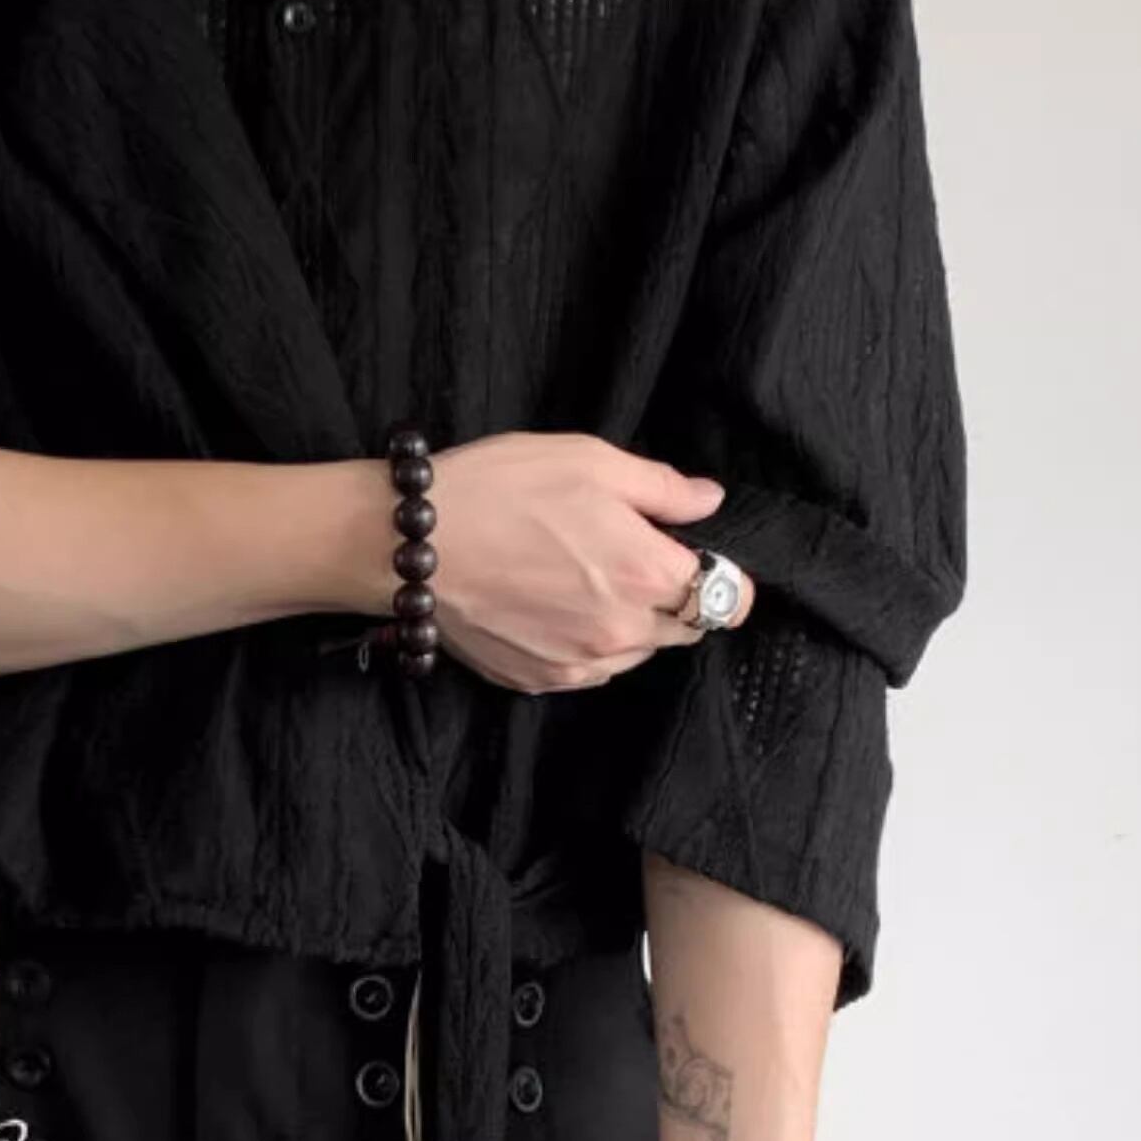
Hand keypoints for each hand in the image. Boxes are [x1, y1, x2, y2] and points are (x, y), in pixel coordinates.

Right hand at [424, 433, 754, 692]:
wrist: (411, 544)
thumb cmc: (499, 489)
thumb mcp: (591, 460)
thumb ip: (663, 488)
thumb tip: (709, 502)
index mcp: (648, 575)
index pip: (730, 598)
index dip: (721, 574)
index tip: (694, 555)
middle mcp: (623, 632)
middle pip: (687, 629)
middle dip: (674, 597)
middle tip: (626, 556)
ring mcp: (579, 664)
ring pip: (637, 652)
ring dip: (629, 623)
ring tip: (581, 579)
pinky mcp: (538, 680)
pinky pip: (588, 670)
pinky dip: (585, 644)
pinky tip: (550, 606)